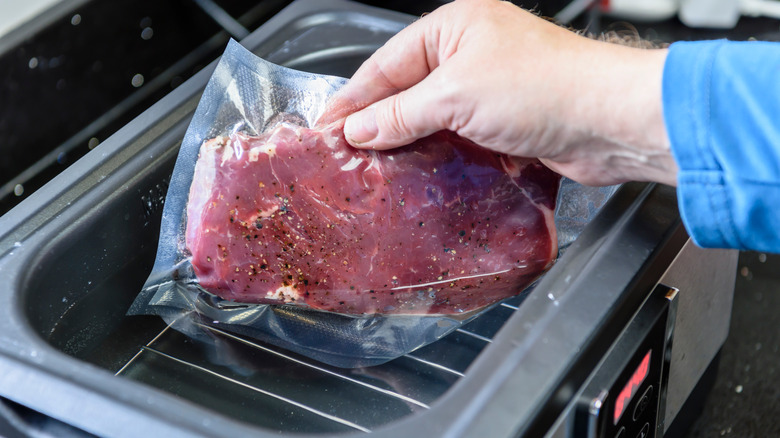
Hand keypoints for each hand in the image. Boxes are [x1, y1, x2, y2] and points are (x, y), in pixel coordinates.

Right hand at [322, 0, 676, 186]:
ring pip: (432, 116)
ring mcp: (488, 87)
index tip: (328, 126)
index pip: (387, 63)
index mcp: (454, 26)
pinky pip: (456, 137)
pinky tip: (417, 173)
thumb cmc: (545, 86)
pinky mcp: (504, 121)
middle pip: (407, 89)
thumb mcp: (456, 94)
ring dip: (407, 142)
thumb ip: (402, 113)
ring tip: (375, 167)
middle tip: (346, 151)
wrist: (607, 120)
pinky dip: (436, 154)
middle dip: (377, 121)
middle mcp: (471, 52)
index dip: (355, 97)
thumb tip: (361, 128)